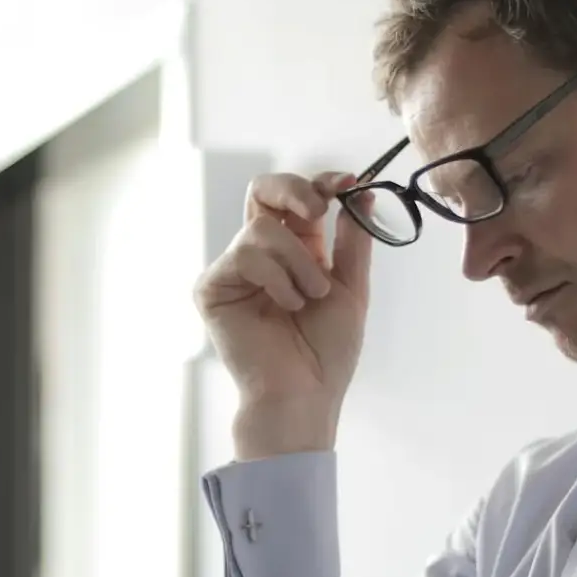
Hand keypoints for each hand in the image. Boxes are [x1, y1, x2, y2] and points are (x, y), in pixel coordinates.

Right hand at [193, 171, 374, 458]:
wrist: (304, 393)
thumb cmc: (326, 352)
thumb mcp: (351, 286)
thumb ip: (353, 239)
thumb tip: (363, 193)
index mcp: (295, 250)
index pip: (298, 198)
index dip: (319, 183)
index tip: (346, 184)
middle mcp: (262, 254)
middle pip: (262, 191)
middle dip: (294, 190)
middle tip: (318, 209)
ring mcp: (234, 270)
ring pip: (262, 228)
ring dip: (298, 261)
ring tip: (309, 297)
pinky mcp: (213, 287)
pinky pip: (244, 256)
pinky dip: (275, 279)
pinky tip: (285, 307)